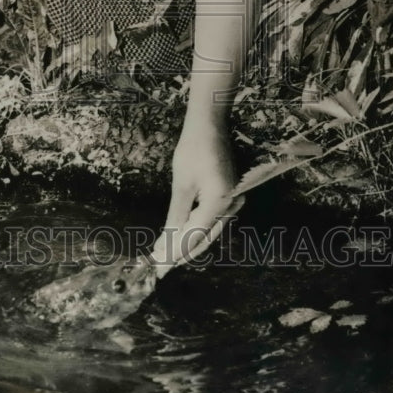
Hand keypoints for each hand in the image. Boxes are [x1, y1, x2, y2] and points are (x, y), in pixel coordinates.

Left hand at [151, 125, 237, 277]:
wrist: (210, 126)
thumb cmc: (193, 149)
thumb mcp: (181, 184)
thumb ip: (176, 216)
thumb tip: (165, 244)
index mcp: (220, 203)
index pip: (195, 236)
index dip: (175, 252)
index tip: (158, 266)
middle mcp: (232, 206)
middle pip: (205, 238)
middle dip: (182, 252)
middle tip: (160, 266)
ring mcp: (234, 202)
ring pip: (210, 232)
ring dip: (188, 243)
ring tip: (167, 255)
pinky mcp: (231, 197)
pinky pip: (213, 221)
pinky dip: (196, 230)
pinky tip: (181, 236)